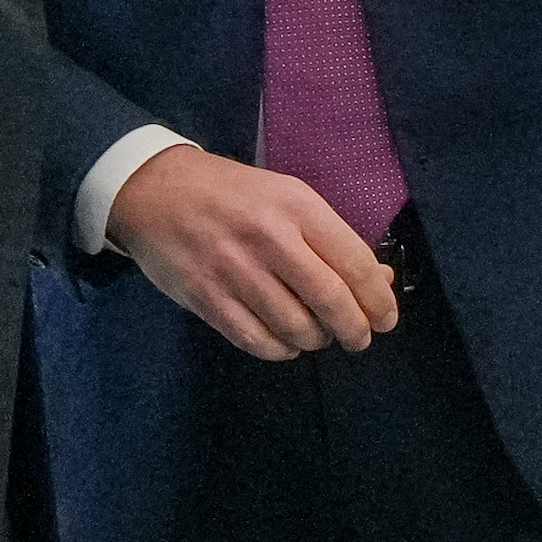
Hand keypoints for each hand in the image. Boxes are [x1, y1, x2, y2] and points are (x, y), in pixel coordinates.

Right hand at [106, 146, 394, 362]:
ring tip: (318, 336)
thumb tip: (380, 280)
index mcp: (296, 206)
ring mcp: (233, 270)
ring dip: (315, 341)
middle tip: (359, 339)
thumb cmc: (232, 194)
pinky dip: (279, 350)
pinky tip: (285, 342)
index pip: (354, 262)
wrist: (154, 190)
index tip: (387, 319)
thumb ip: (330, 238)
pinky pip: (255, 340)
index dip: (378, 299)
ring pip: (295, 327)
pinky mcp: (204, 297)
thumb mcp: (286, 197)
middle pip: (330, 300)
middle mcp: (268, 237)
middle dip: (355, 329)